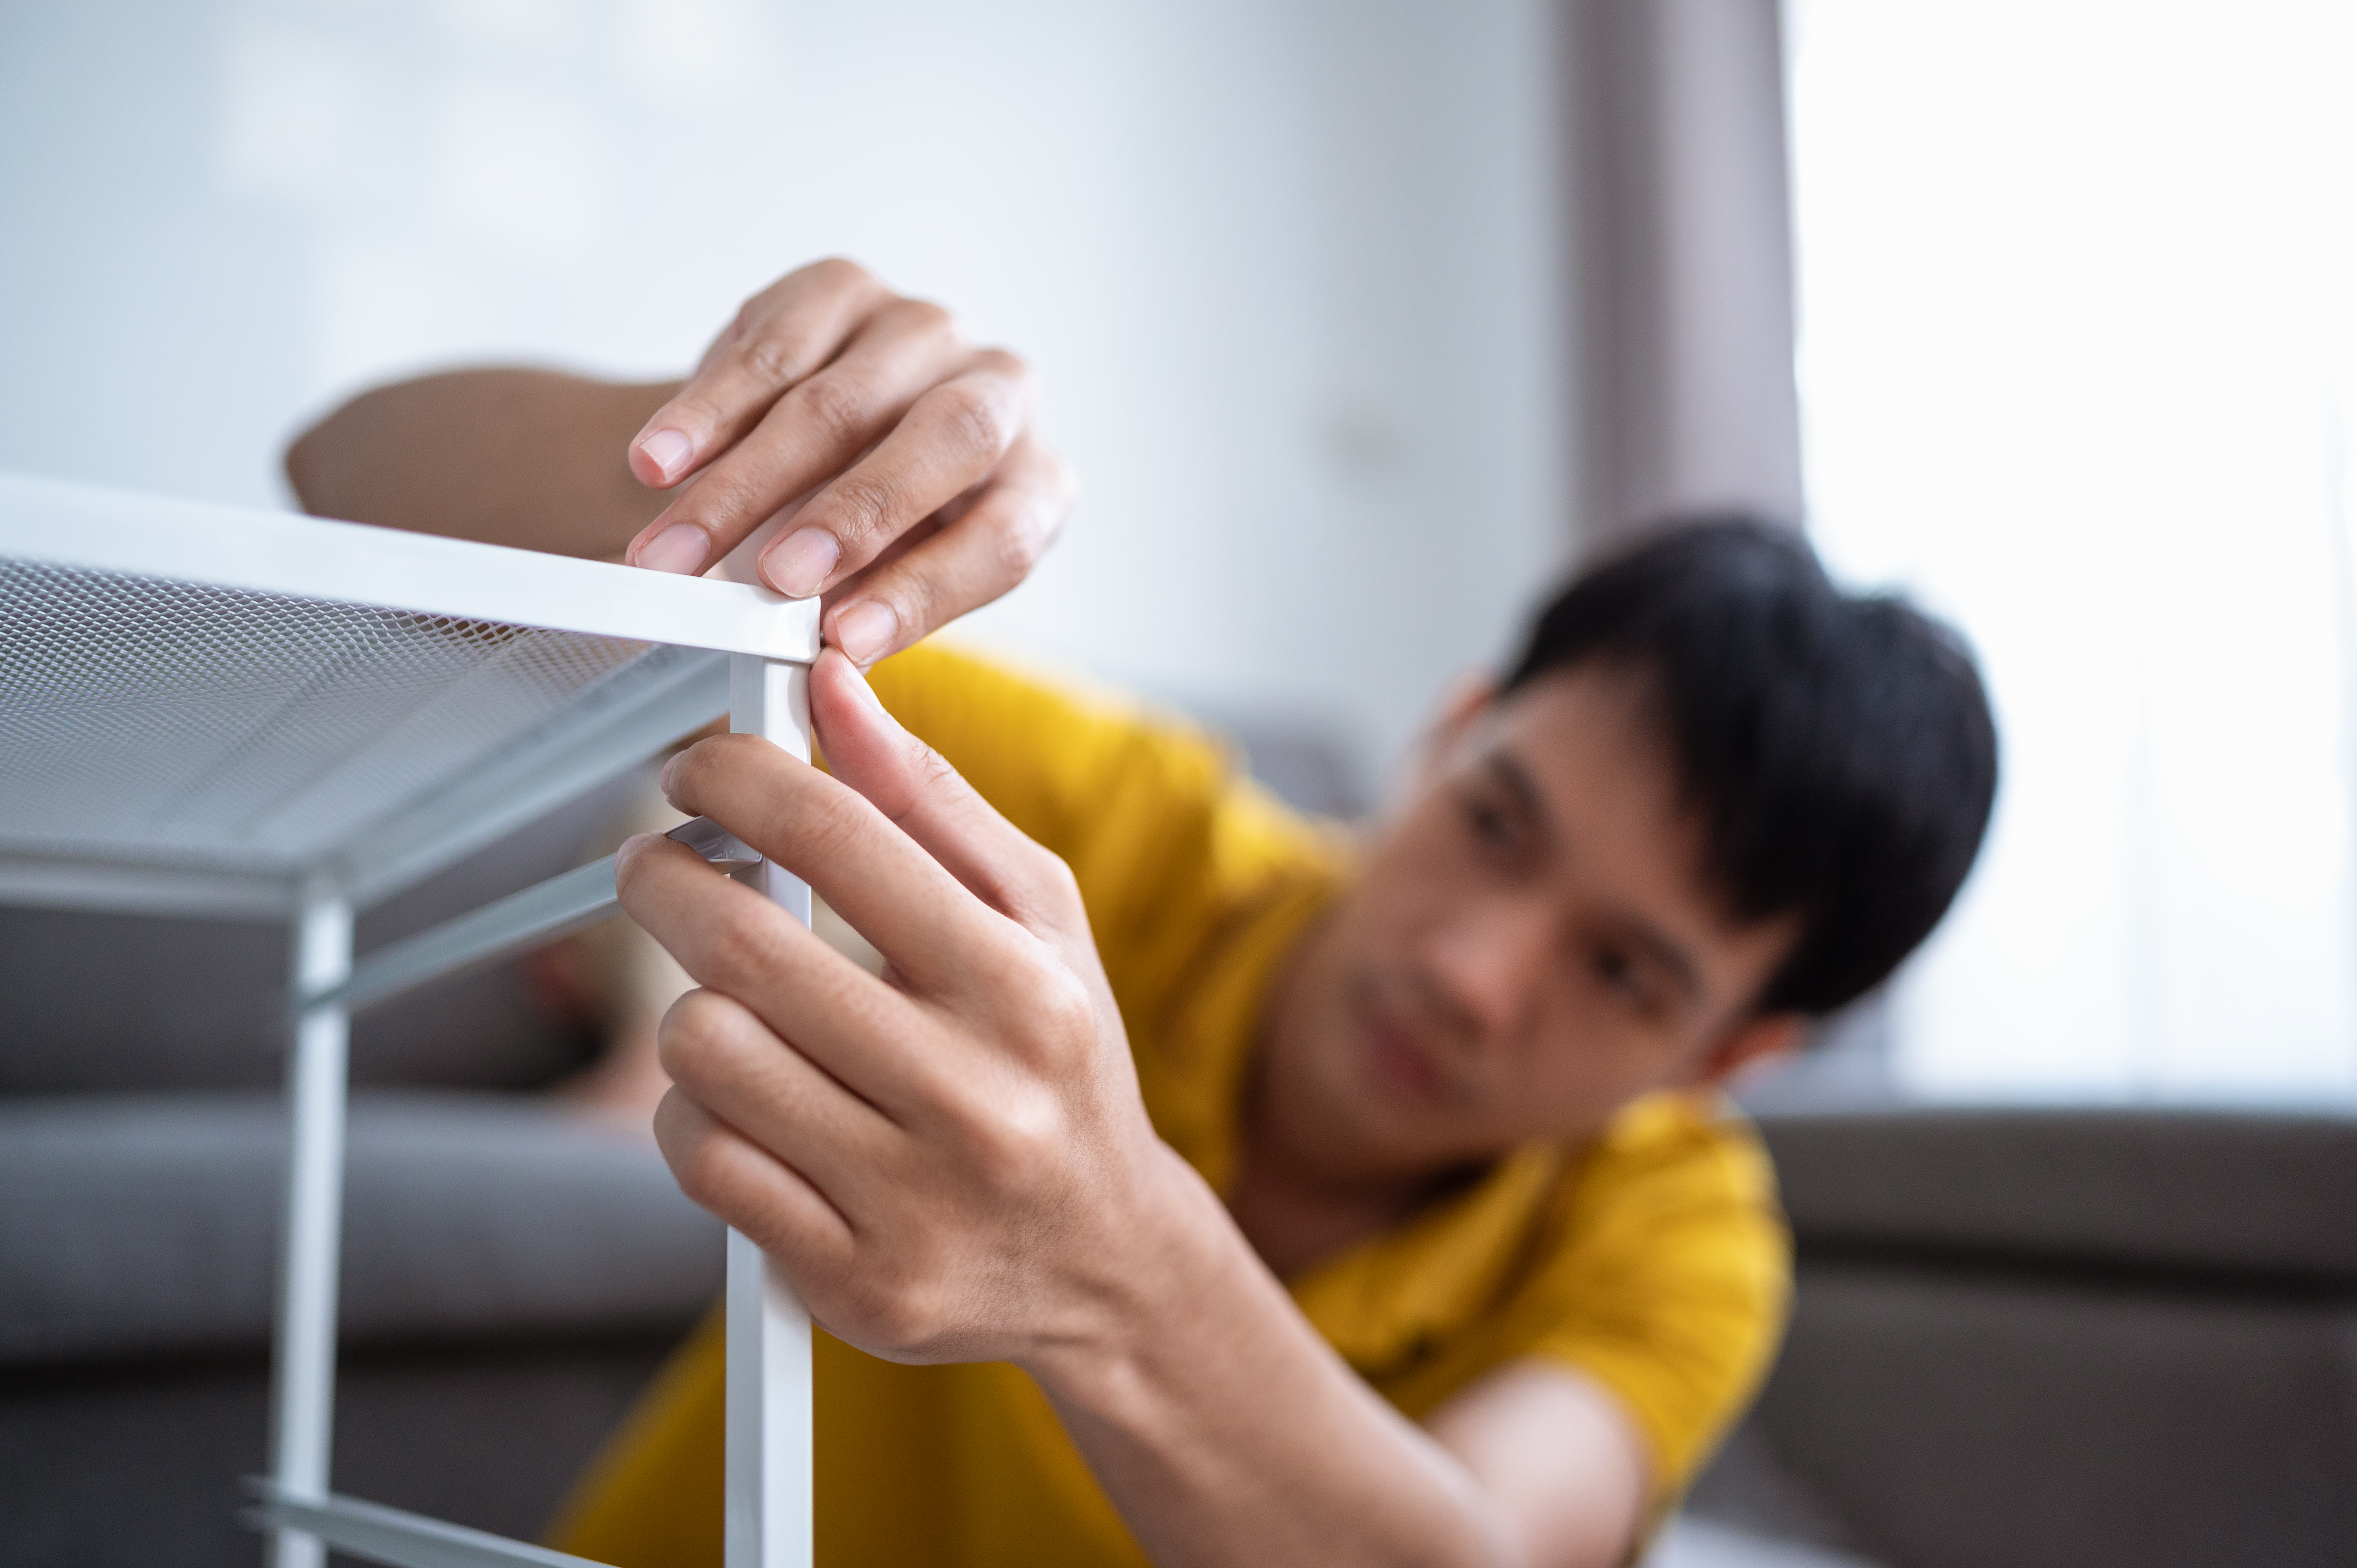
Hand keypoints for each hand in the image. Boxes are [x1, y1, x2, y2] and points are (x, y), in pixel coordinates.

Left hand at [616, 650, 1201, 1365]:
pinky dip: (697, 1117)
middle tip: (655, 866)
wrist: (1106, 1261)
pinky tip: (739, 1099)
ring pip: (709, 1059)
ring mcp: (914, 1200)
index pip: (840, 839)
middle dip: (667, 883)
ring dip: (687, 1013)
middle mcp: (977, 1097)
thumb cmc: (1058, 1064)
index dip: (738, 779)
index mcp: (1024, 989)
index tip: (697, 770)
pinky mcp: (857, 1280)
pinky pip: (708, 1164)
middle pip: (746, 951)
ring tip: (724, 1002)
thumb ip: (935, 803)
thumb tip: (834, 689)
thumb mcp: (1039, 921)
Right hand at [623, 260, 1077, 667]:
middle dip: (849, 516)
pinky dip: (704, 416)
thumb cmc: (866, 538)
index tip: (842, 640)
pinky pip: (770, 351)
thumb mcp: (884, 585)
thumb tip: (818, 650)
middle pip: (942, 442)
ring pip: (835, 404)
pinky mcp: (844, 288)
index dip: (920, 593)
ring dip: (742, 485)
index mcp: (1035, 485)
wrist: (813, 448)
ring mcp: (926, 330)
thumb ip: (861, 611)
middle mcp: (1002, 393)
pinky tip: (657, 464)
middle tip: (771, 578)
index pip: (1001, 540)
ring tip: (670, 550)